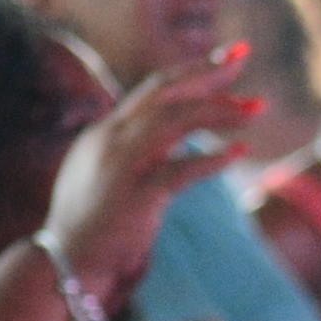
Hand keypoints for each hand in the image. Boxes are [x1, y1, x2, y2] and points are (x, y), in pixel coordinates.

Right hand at [42, 40, 265, 302]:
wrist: (64, 267)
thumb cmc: (90, 230)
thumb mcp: (108, 179)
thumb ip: (134, 154)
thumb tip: (172, 141)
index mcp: (105, 134)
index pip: (154, 91)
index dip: (192, 72)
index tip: (225, 59)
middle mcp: (109, 139)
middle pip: (165, 91)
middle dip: (205, 70)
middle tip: (242, 53)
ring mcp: (121, 165)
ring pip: (176, 120)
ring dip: (220, 110)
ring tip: (256, 109)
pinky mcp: (136, 196)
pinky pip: (183, 168)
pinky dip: (213, 159)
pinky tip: (239, 153)